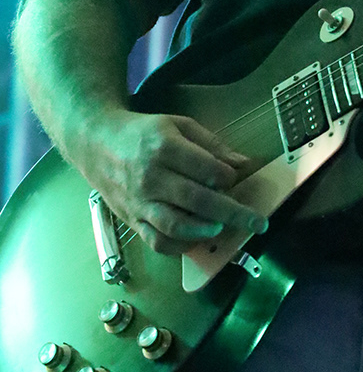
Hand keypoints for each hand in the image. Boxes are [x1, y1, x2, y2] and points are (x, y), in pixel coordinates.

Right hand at [80, 109, 267, 254]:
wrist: (96, 144)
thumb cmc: (144, 133)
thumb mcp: (179, 125)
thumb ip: (212, 145)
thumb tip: (243, 164)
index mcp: (165, 148)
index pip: (206, 169)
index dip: (227, 177)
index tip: (235, 178)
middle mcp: (151, 177)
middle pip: (197, 200)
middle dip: (232, 212)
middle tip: (258, 222)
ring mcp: (140, 202)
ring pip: (175, 225)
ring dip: (205, 231)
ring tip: (222, 229)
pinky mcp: (132, 220)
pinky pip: (157, 241)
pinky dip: (179, 246)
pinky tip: (196, 239)